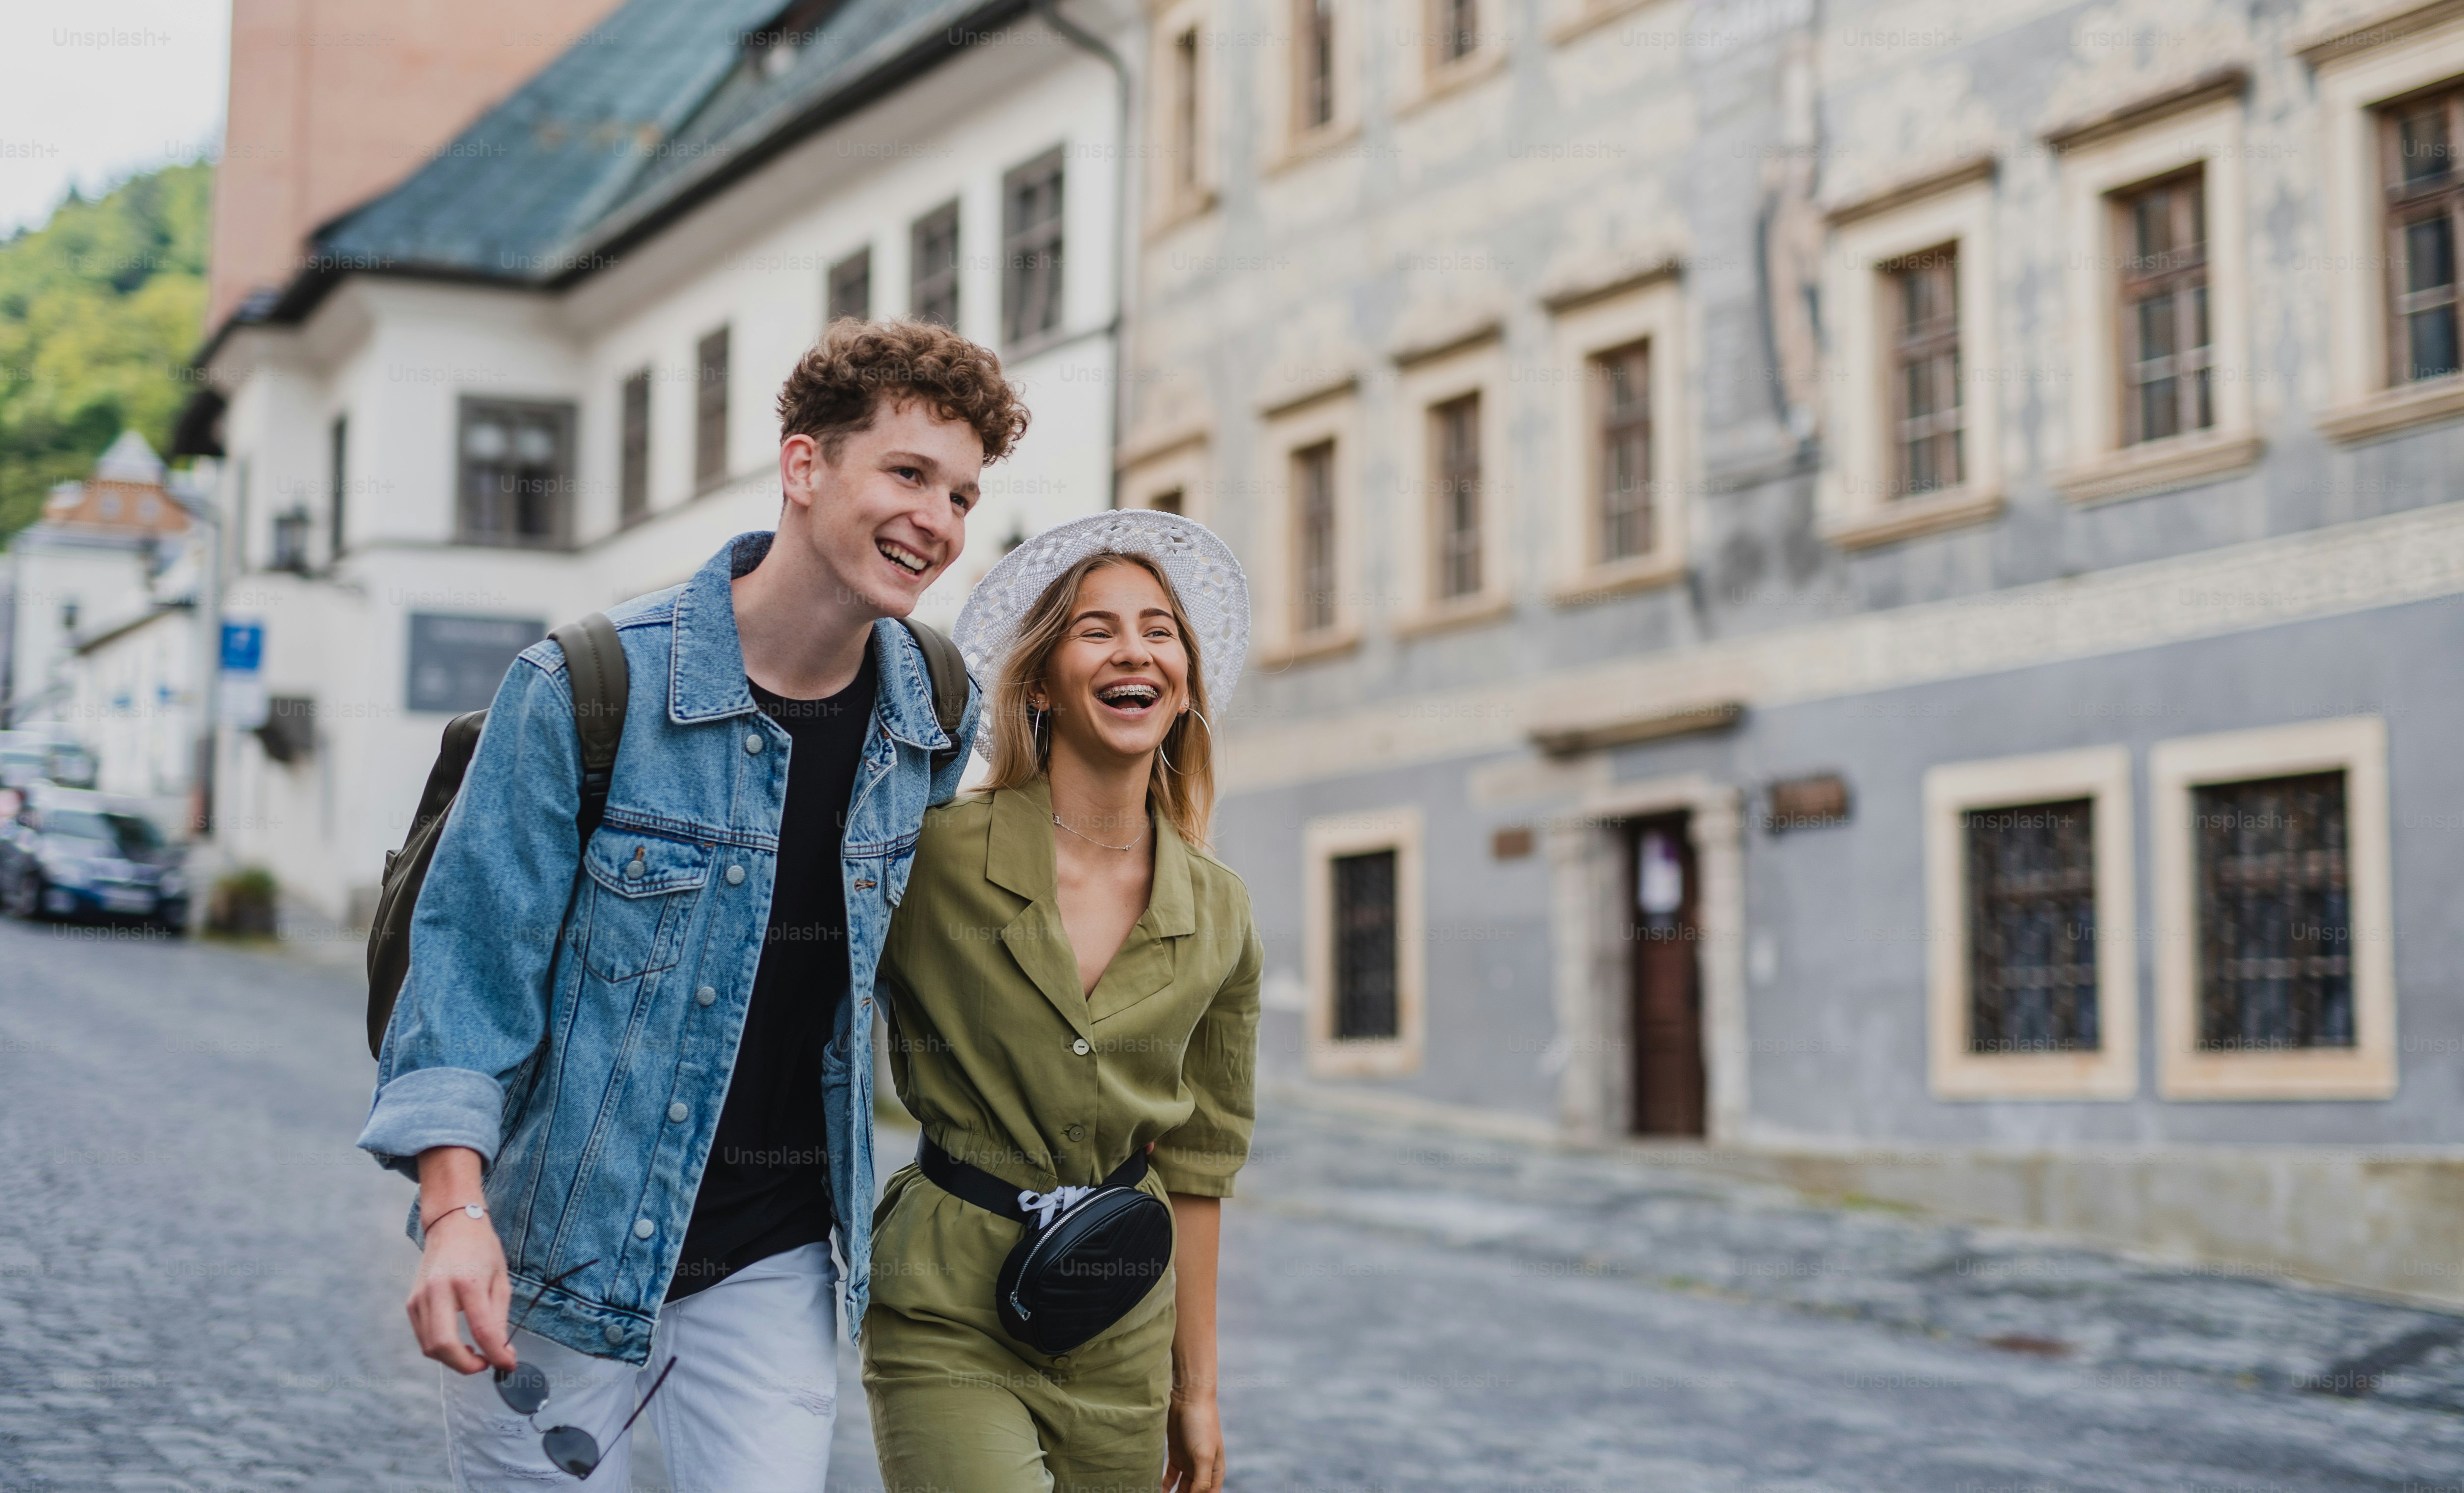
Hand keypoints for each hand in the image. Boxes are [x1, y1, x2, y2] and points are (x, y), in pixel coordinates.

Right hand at [406, 1209, 514, 1375]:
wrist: (452, 1226)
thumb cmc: (482, 1251)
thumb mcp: (501, 1280)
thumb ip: (499, 1319)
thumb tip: (503, 1354)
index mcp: (467, 1282)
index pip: (482, 1330)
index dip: (497, 1355)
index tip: (509, 1365)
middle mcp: (438, 1290)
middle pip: (444, 1345)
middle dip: (466, 1365)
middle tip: (485, 1364)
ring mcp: (420, 1297)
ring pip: (430, 1347)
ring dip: (453, 1359)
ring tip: (475, 1352)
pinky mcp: (411, 1303)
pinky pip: (424, 1337)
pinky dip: (441, 1348)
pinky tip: (459, 1341)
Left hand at [1161, 1392, 1222, 1492]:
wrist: (1189, 1398)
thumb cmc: (1201, 1425)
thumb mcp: (1203, 1455)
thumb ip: (1201, 1481)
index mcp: (1215, 1472)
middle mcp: (1203, 1470)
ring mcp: (1189, 1463)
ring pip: (1180, 1489)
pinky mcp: (1176, 1455)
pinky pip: (1169, 1477)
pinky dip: (1163, 1486)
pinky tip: (1153, 1489)